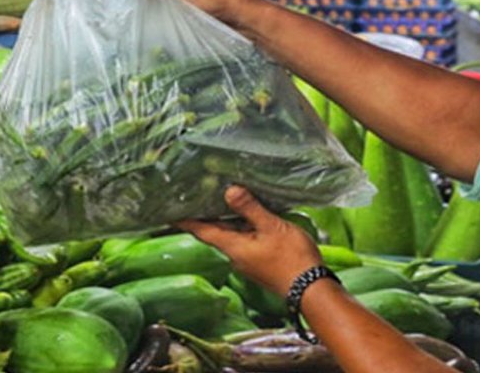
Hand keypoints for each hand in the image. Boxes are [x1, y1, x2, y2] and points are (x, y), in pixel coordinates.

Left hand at [178, 186, 323, 296]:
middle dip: (204, 215)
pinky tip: (247, 214)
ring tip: (218, 197)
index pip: (201, 231)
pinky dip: (240, 225)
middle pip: (213, 231)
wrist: (311, 289)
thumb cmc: (292, 259)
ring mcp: (247, 259)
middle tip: (194, 195)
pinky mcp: (258, 260)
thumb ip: (250, 209)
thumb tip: (229, 190)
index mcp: (233, 247)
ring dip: (223, 219)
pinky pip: (243, 239)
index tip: (168, 211)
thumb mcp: (271, 227)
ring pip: (229, 235)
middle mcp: (235, 255)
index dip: (185, 220)